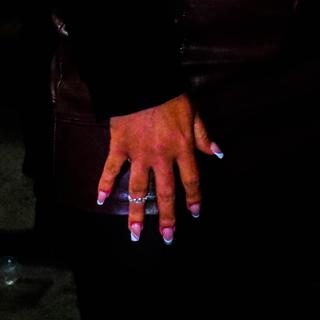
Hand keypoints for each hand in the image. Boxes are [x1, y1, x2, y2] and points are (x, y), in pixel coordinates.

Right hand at [98, 94, 219, 243]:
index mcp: (183, 148)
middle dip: (167, 217)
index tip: (195, 214)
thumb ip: (204, 137)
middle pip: (166, 192)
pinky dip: (104, 185)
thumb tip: (218, 153)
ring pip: (138, 189)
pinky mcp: (119, 147)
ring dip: (136, 213)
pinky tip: (101, 201)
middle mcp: (162, 156)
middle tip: (166, 238)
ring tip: (134, 234)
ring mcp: (139, 154)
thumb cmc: (171, 96)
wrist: (143, 82)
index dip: (194, 198)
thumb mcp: (194, 114)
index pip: (191, 180)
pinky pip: (110, 170)